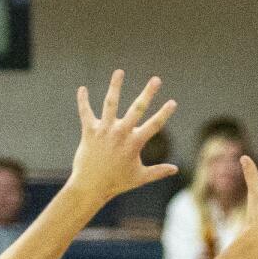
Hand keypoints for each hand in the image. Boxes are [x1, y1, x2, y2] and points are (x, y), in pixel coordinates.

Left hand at [69, 70, 178, 201]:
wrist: (90, 187)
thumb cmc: (116, 183)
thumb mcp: (140, 177)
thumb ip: (158, 171)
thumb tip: (175, 169)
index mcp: (134, 143)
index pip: (154, 125)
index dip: (164, 113)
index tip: (173, 102)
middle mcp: (120, 133)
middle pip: (137, 109)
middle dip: (148, 93)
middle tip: (156, 79)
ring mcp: (104, 131)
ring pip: (110, 103)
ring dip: (115, 86)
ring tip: (119, 72)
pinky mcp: (89, 131)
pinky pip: (85, 112)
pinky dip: (83, 100)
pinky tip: (82, 89)